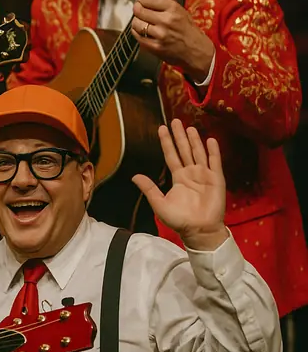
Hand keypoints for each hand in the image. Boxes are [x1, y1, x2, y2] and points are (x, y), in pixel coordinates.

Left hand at [131, 0, 214, 79]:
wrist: (197, 52)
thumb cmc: (188, 31)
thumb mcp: (182, 13)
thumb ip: (165, 6)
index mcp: (174, 9)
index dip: (141, 0)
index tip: (140, 1)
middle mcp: (167, 20)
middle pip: (139, 11)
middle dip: (137, 10)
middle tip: (137, 11)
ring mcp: (160, 34)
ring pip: (136, 23)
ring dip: (136, 22)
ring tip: (141, 22)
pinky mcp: (155, 47)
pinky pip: (138, 36)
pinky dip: (137, 33)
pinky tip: (142, 32)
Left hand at [132, 119, 227, 250]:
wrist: (199, 230)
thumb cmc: (180, 219)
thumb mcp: (159, 203)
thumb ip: (149, 189)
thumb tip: (134, 176)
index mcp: (178, 178)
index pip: (170, 155)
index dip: (166, 142)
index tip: (161, 128)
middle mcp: (191, 173)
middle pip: (184, 150)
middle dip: (179, 136)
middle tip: (175, 121)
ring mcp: (204, 175)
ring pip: (198, 153)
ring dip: (194, 140)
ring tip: (189, 127)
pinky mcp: (216, 180)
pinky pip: (215, 163)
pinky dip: (213, 151)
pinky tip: (210, 140)